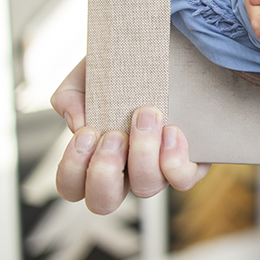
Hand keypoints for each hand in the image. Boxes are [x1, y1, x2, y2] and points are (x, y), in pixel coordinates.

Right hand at [51, 59, 209, 214]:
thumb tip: (79, 123)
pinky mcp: (189, 163)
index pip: (72, 187)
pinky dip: (174, 160)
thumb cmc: (124, 72)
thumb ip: (70, 97)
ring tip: (148, 114)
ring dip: (142, 153)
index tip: (87, 133)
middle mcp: (125, 172)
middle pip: (102, 203)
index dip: (73, 169)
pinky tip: (171, 131)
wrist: (170, 57)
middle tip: (114, 135)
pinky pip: (182, 179)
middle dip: (104, 172)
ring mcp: (157, 171)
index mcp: (95, 157)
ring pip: (145, 188)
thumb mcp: (89, 75)